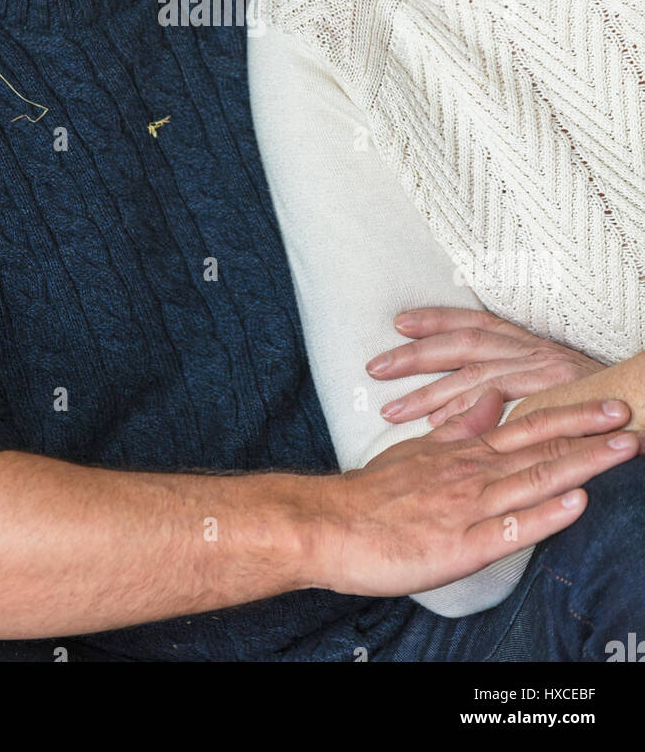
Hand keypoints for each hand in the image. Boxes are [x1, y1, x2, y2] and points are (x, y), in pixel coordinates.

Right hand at [307, 391, 643, 597]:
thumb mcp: (418, 449)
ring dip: (582, 463)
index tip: (607, 404)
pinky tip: (575, 504)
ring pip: (534, 479)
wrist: (329, 524)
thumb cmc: (372, 494)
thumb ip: (459, 425)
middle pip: (540, 447)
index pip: (527, 428)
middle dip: (589, 432)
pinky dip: (545, 515)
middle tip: (627, 415)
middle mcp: (471, 473)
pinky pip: (509, 528)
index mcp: (463, 453)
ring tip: (620, 449)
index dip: (570, 416)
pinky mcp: (460, 544)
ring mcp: (467, 507)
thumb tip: (491, 398)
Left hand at [365, 307, 602, 425]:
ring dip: (428, 392)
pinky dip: (467, 412)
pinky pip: (499, 399)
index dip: (436, 319)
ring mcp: (541, 369)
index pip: (474, 323)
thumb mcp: (553, 382)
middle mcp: (530, 350)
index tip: (399, 322)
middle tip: (375, 367)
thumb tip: (472, 399)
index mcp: (528, 344)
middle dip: (416, 354)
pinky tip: (437, 425)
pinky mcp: (550, 393)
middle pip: (462, 343)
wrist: (644, 401)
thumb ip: (514, 385)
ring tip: (392, 410)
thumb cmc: (597, 398)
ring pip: (472, 372)